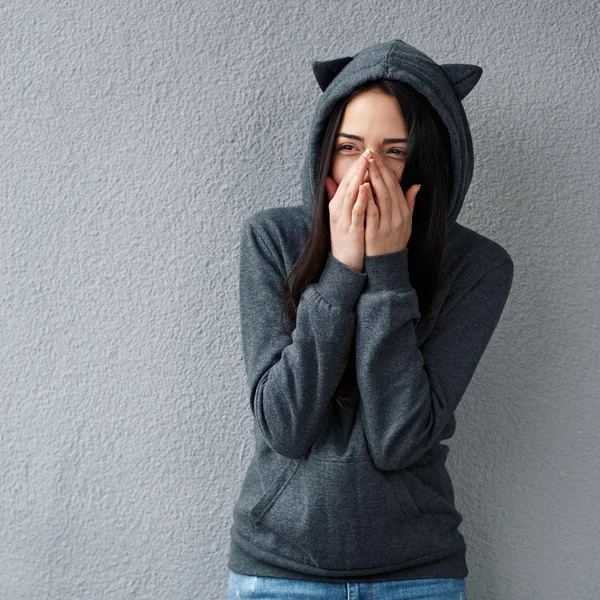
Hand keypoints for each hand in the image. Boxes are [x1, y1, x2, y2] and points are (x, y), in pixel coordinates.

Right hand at [324, 149, 370, 271]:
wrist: (344, 264)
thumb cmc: (346, 239)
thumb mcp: (341, 217)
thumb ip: (337, 198)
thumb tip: (329, 180)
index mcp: (337, 206)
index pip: (346, 181)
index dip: (356, 167)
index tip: (366, 153)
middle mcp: (338, 211)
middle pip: (348, 184)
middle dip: (358, 168)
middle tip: (367, 151)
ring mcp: (344, 220)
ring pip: (350, 194)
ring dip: (358, 178)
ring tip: (366, 163)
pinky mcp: (351, 230)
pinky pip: (356, 211)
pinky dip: (360, 198)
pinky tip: (365, 188)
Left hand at [362, 151, 420, 255]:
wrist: (388, 266)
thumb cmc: (394, 242)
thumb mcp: (406, 223)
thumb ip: (409, 203)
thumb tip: (416, 185)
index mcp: (404, 212)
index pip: (395, 186)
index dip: (386, 170)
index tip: (377, 157)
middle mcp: (398, 216)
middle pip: (388, 188)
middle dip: (379, 169)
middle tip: (370, 153)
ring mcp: (387, 224)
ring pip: (382, 197)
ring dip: (373, 179)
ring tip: (366, 164)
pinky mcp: (376, 233)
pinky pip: (372, 212)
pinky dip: (368, 198)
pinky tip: (362, 186)